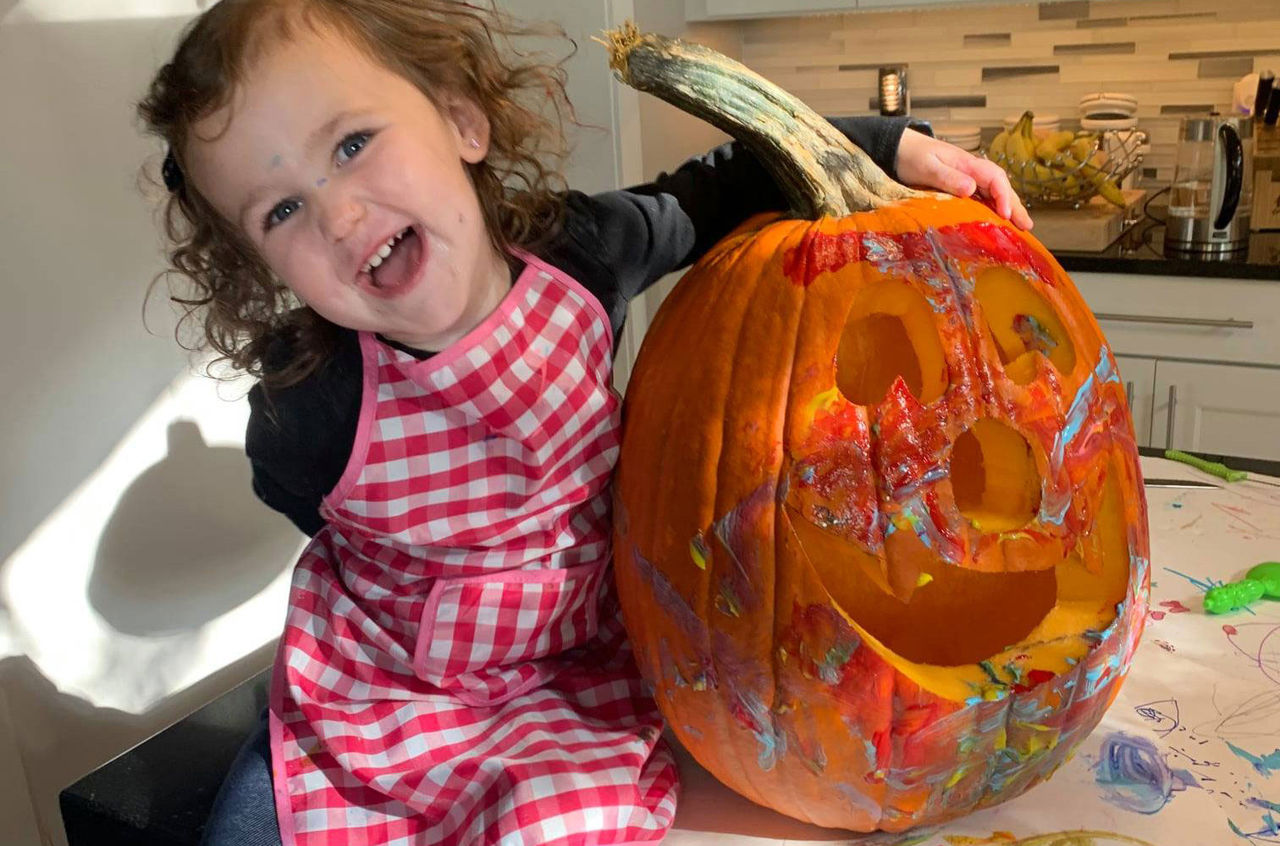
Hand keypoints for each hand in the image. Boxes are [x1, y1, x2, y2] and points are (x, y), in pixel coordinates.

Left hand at [894, 128, 1032, 230]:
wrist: (900, 148)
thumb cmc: (912, 156)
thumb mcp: (928, 167)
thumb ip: (948, 177)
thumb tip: (971, 189)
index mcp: (967, 164)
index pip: (995, 178)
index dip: (1003, 196)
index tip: (1004, 214)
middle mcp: (972, 171)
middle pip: (1001, 187)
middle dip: (1014, 205)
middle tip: (1027, 226)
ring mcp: (968, 178)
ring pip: (994, 193)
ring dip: (1008, 208)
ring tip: (1021, 227)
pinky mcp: (961, 186)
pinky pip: (983, 198)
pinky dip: (993, 209)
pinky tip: (998, 221)